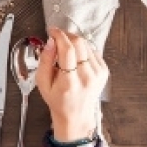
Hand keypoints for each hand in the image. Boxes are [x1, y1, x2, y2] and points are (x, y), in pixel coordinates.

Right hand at [35, 28, 108, 142]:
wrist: (76, 115)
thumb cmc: (58, 100)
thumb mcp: (42, 83)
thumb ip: (44, 61)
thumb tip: (50, 42)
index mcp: (69, 82)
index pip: (68, 50)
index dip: (59, 35)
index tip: (52, 31)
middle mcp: (87, 78)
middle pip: (79, 43)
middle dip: (66, 35)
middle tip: (57, 38)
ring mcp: (98, 75)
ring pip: (86, 45)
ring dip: (74, 42)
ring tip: (65, 50)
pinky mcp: (104, 72)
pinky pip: (93, 51)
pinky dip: (82, 49)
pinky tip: (76, 58)